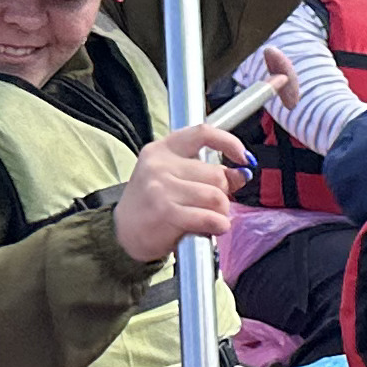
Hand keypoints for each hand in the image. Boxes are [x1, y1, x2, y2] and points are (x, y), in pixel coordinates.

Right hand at [112, 120, 251, 261]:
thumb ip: (207, 173)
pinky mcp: (165, 211)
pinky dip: (218, 225)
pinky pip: (209, 217)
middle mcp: (159, 165)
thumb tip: (242, 173)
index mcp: (163, 150)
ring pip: (216, 196)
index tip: (244, 158)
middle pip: (217, 174)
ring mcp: (161, 188)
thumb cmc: (154, 204)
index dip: (230, 142)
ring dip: (221, 212)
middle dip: (224, 193)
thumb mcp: (177, 179)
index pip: (203, 133)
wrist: (123, 232)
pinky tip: (212, 228)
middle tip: (213, 205)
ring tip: (209, 218)